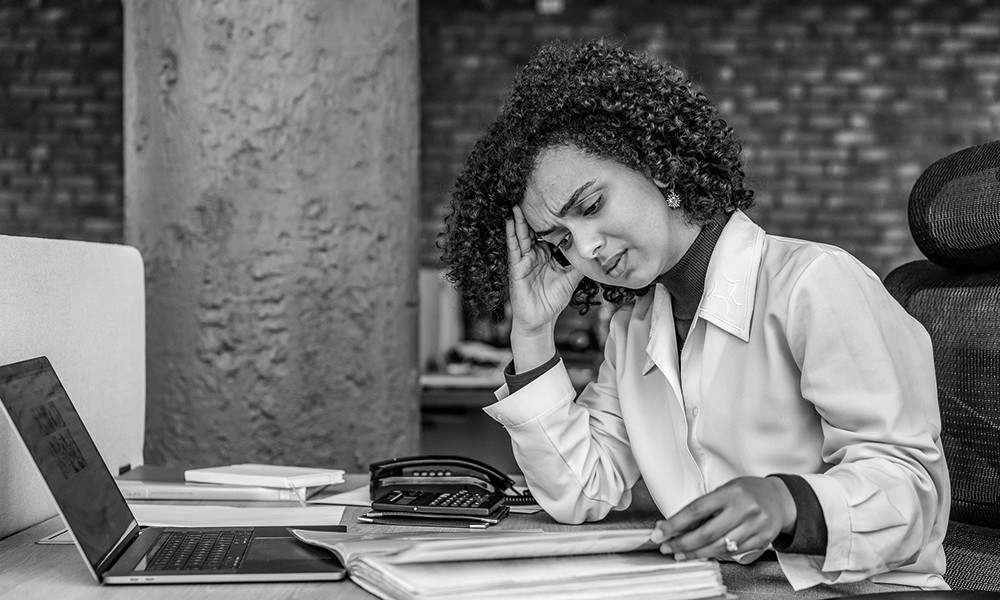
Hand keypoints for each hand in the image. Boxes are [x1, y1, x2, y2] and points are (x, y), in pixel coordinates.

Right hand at [505, 205, 583, 365]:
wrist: (541, 321)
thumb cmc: (553, 300)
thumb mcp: (572, 278)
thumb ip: (581, 263)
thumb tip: (598, 251)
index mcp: (546, 254)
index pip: (548, 232)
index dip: (552, 218)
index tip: (556, 200)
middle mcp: (533, 254)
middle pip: (533, 229)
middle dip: (532, 212)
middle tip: (533, 192)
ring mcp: (523, 260)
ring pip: (521, 235)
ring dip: (519, 219)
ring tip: (518, 200)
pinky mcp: (516, 268)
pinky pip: (513, 249)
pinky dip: (511, 235)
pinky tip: (510, 221)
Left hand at [650, 476, 795, 559]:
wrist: (780, 499)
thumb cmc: (748, 492)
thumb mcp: (726, 490)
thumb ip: (704, 507)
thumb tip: (674, 523)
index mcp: (731, 492)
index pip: (696, 510)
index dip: (675, 523)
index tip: (660, 532)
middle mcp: (743, 509)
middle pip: (706, 533)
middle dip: (682, 543)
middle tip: (667, 547)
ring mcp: (754, 526)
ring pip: (718, 547)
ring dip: (696, 553)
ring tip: (681, 554)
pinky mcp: (761, 540)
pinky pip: (733, 552)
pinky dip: (715, 554)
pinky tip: (703, 553)